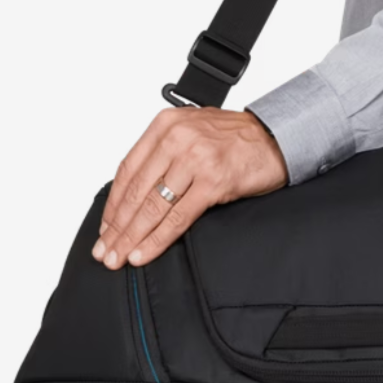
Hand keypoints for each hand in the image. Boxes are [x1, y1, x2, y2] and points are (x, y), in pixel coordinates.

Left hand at [92, 107, 286, 267]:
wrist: (277, 138)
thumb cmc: (237, 139)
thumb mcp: (192, 132)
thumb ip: (164, 155)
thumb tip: (137, 197)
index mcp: (165, 125)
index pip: (128, 170)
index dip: (113, 204)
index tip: (105, 228)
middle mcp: (176, 138)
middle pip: (136, 191)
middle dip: (117, 227)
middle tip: (104, 251)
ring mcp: (195, 159)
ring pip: (153, 206)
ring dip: (132, 237)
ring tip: (119, 257)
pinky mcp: (214, 181)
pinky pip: (178, 217)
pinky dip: (158, 239)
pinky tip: (145, 252)